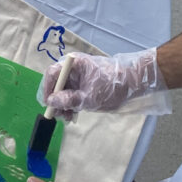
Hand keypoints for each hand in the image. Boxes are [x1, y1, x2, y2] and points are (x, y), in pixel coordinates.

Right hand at [40, 48, 163, 118]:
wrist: (133, 83)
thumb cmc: (111, 87)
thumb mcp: (89, 97)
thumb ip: (69, 100)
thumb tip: (51, 101)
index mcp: (73, 64)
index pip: (52, 74)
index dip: (47, 89)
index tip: (48, 105)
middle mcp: (73, 67)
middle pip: (57, 82)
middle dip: (56, 100)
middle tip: (58, 115)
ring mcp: (79, 75)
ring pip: (64, 89)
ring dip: (63, 104)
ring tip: (67, 117)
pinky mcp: (84, 82)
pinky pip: (72, 92)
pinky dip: (71, 102)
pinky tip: (73, 114)